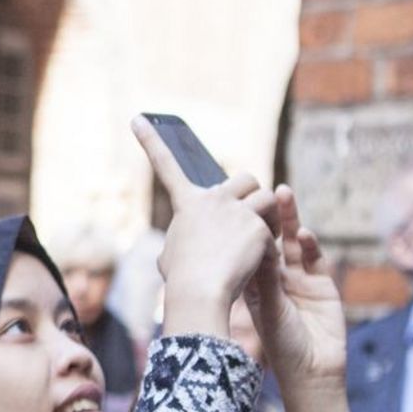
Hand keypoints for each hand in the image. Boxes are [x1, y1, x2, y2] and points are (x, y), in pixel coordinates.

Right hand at [132, 115, 274, 340]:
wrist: (199, 293)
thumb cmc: (182, 281)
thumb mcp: (172, 256)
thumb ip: (185, 239)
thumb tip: (182, 246)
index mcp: (187, 204)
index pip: (165, 166)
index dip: (150, 141)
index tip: (138, 118)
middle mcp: (212, 199)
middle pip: (246, 178)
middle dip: (254, 195)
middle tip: (252, 218)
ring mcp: (236, 211)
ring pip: (267, 199)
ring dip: (269, 218)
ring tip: (259, 244)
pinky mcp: (257, 227)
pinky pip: (274, 230)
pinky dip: (270, 247)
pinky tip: (257, 264)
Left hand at [246, 186, 346, 387]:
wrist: (312, 370)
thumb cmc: (281, 344)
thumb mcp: (268, 308)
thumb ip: (264, 279)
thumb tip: (252, 245)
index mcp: (254, 283)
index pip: (249, 247)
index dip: (246, 225)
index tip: (239, 202)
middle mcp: (275, 278)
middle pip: (271, 238)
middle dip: (268, 214)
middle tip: (264, 190)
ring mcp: (300, 280)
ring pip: (293, 243)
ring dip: (289, 220)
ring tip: (282, 195)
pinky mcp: (322, 285)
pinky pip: (315, 259)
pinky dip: (309, 245)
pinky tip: (303, 233)